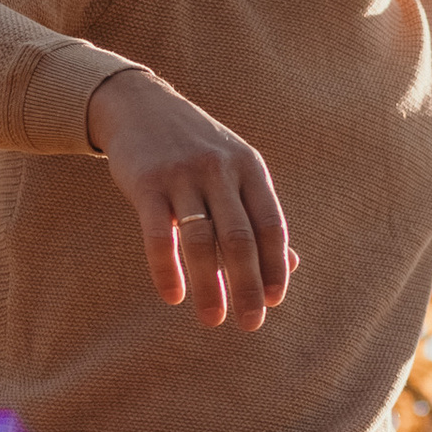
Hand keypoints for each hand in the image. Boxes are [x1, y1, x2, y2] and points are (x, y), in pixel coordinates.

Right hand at [87, 66, 294, 329]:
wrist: (139, 106)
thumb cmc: (196, 149)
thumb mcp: (235, 171)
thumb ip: (260, 215)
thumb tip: (292, 267)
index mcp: (250, 168)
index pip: (272, 225)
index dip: (275, 266)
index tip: (274, 302)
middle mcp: (220, 169)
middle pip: (240, 239)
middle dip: (248, 286)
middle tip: (250, 325)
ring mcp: (182, 175)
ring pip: (202, 241)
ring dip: (209, 286)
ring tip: (212, 319)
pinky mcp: (146, 183)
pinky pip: (158, 234)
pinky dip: (167, 269)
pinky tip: (174, 296)